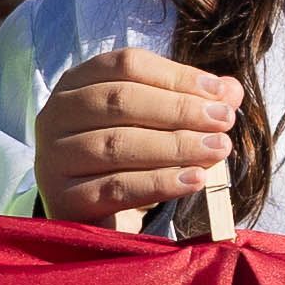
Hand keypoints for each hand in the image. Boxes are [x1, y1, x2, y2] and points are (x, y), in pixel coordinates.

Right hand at [34, 45, 240, 224]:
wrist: (96, 220)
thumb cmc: (127, 161)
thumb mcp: (157, 126)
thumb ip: (191, 103)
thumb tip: (231, 91)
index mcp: (77, 83)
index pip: (127, 65)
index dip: (178, 76)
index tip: (222, 93)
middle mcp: (55, 115)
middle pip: (121, 101)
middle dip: (181, 110)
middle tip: (225, 121)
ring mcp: (54, 158)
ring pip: (118, 144)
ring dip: (176, 145)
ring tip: (219, 149)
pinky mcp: (63, 200)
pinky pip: (116, 187)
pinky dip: (160, 183)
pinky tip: (195, 179)